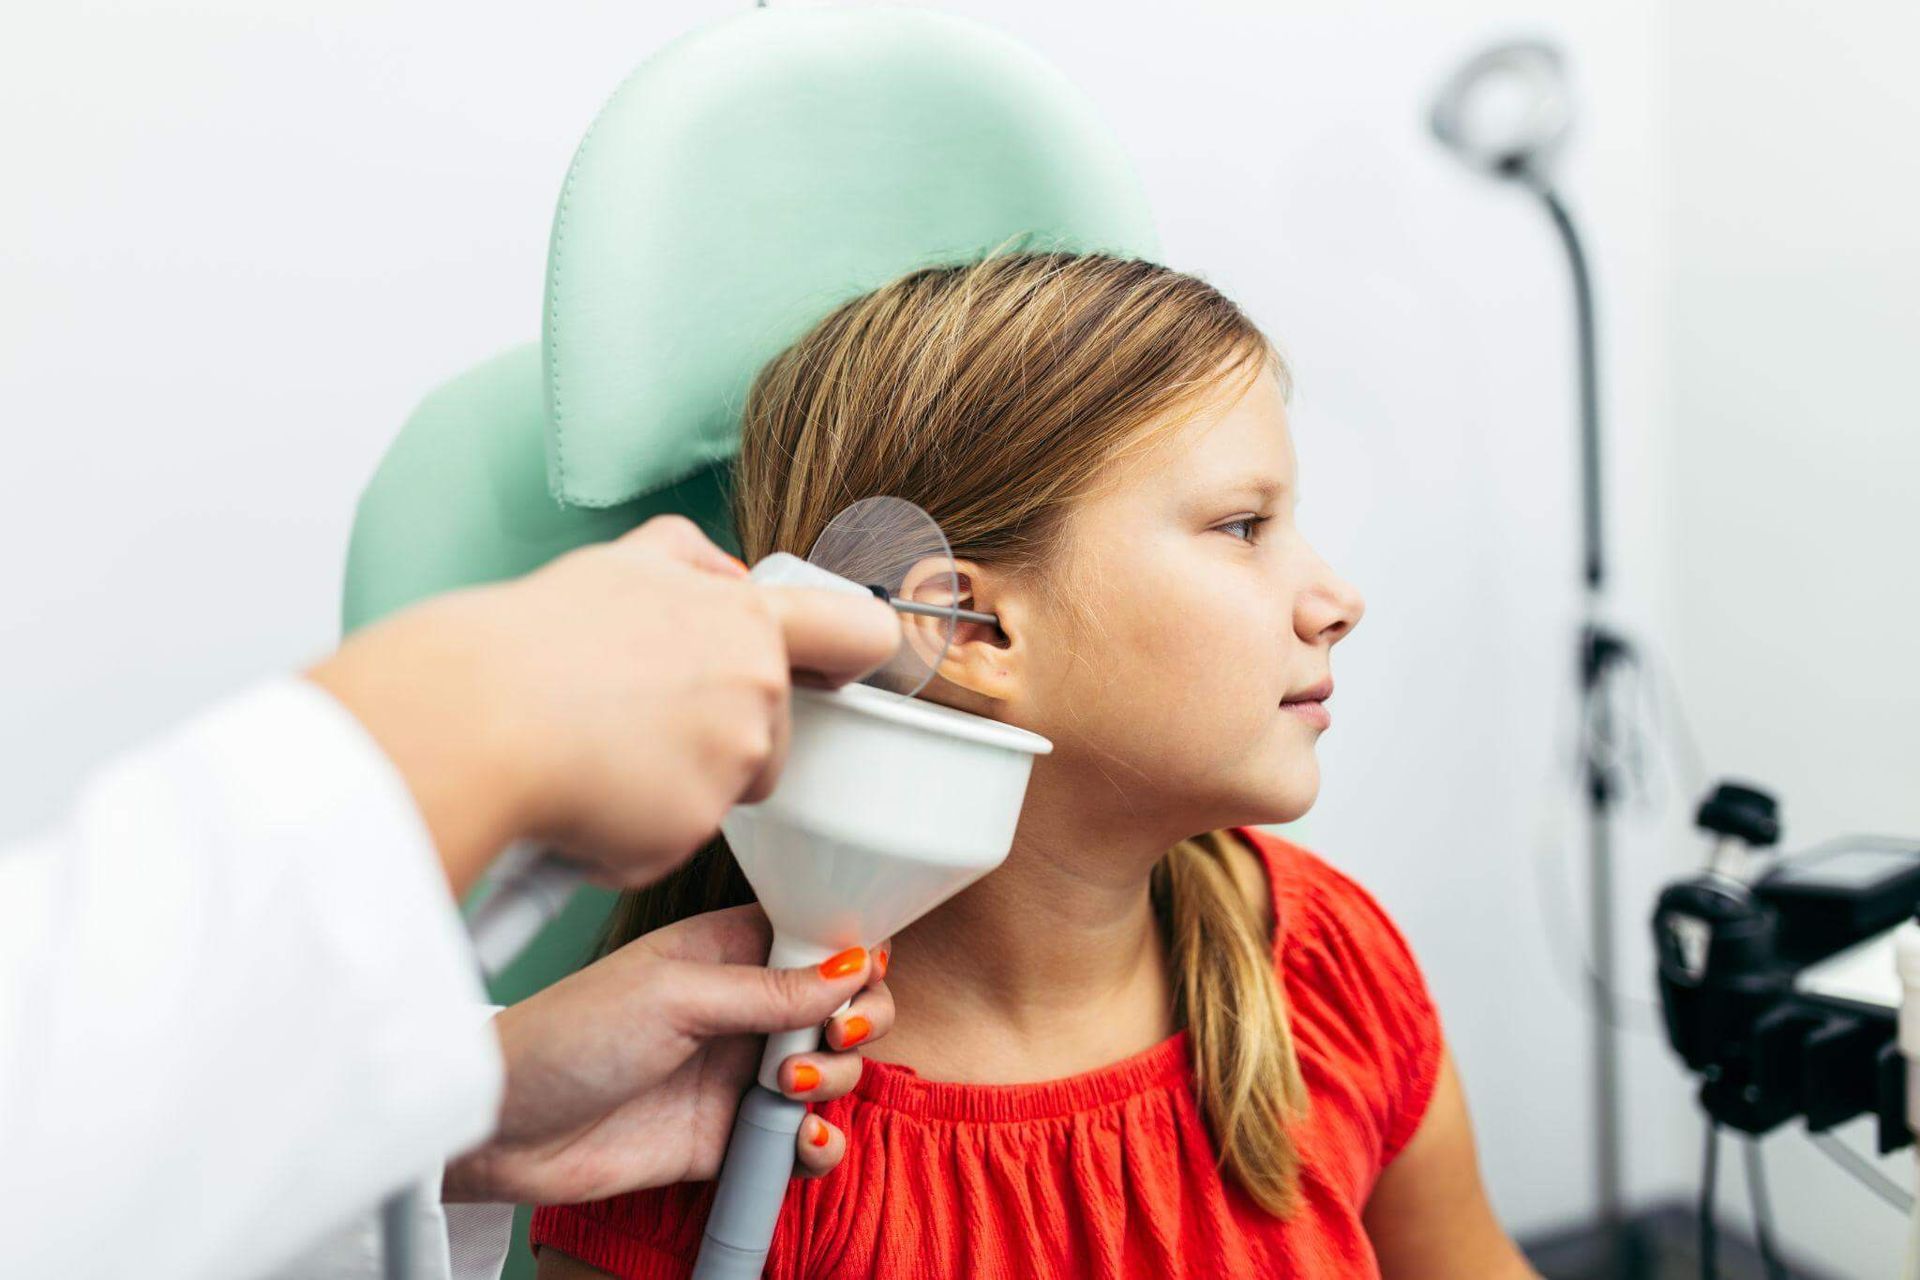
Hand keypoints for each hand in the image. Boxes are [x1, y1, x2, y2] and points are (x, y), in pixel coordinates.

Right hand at [307, 516, 899, 893]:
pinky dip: (634, 832)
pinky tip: (585, 799)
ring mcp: (730, 761)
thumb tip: (729, 572)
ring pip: (722, 788)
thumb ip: (688, 561)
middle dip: (719, 738)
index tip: (851, 668)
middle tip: (637, 723)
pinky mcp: (694, 828)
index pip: (859, 631)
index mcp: (745, 620)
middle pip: (771, 734)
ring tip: (597, 755)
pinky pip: (674, 839)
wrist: (470, 718)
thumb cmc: (530, 642)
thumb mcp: (617, 564)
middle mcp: (756, 689)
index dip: (863, 652)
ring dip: (675, 785)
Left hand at [443, 904, 894, 1204]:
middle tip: (834, 1034)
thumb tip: (851, 967)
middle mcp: (743, 1008)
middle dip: (859, 1018)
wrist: (508, 1129)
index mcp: (727, 951)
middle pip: (841, 1004)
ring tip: (787, 1087)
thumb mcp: (673, 995)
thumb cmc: (569, 1036)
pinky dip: (818, 1145)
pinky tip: (802, 1141)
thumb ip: (767, 988)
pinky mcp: (731, 1135)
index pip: (817, 938)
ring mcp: (739, 1072)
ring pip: (833, 1071)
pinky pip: (801, 1139)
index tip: (859, 976)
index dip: (851, 954)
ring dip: (836, 1079)